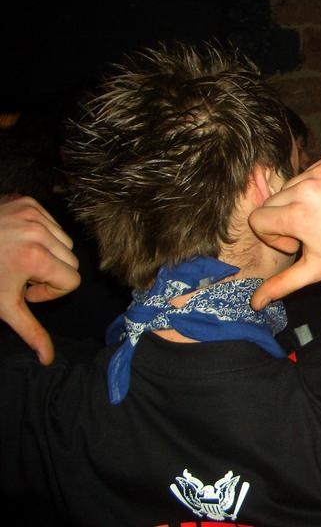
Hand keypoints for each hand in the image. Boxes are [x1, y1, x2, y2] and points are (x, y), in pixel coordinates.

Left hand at [0, 196, 80, 363]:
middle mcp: (39, 232)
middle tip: (23, 276)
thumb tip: (48, 360)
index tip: (26, 290)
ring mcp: (34, 213)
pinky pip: (51, 222)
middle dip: (52, 272)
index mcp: (36, 258)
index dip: (51, 291)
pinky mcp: (28, 201)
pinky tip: (17, 240)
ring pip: (64, 241)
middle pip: (71, 261)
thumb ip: (31, 330)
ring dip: (48, 252)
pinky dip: (40, 233)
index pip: (72, 281)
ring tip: (20, 258)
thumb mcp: (4, 306)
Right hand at [248, 154, 320, 308]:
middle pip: (271, 202)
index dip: (273, 236)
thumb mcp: (316, 270)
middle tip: (311, 231)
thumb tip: (254, 304)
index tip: (296, 243)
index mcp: (297, 214)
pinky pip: (308, 171)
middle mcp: (306, 186)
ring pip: (289, 185)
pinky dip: (315, 185)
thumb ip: (282, 285)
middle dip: (283, 219)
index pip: (258, 219)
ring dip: (298, 201)